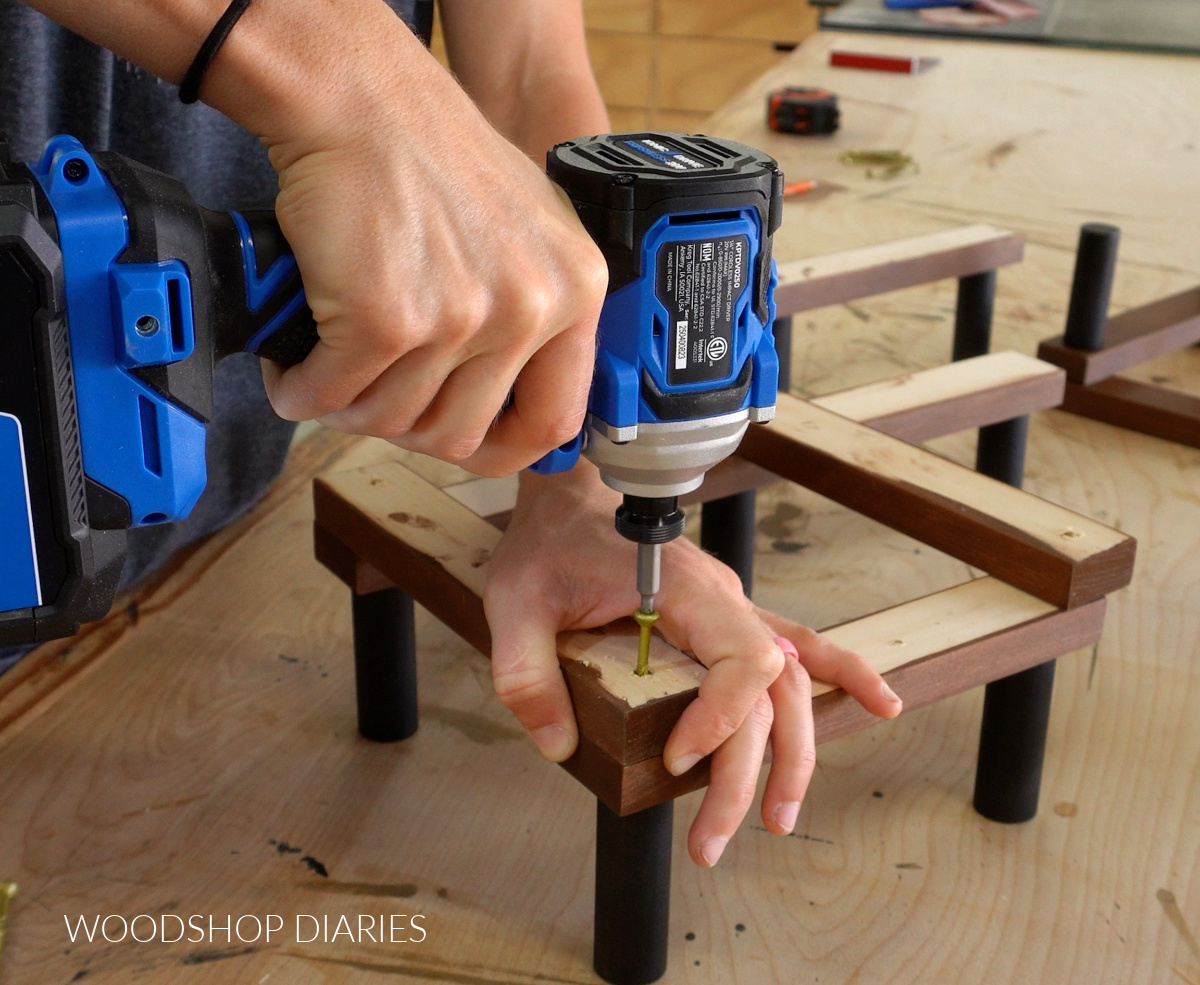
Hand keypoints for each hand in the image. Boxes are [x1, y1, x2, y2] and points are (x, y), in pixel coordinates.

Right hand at [257, 25, 606, 475]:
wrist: (361, 100)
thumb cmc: (431, 157)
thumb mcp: (528, 232)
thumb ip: (535, 312)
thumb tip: (518, 397)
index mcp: (575, 292)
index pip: (556, 420)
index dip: (505, 447)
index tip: (470, 444)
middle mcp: (530, 308)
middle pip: (461, 434)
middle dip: (404, 426)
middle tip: (374, 393)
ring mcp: (462, 317)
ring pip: (392, 421)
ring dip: (347, 406)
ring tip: (330, 369)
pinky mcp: (388, 319)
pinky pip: (334, 394)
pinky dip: (301, 389)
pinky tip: (295, 365)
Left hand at [483, 463, 902, 866]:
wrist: (570, 501)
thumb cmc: (550, 543)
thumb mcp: (515, 605)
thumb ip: (528, 675)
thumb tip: (560, 747)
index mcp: (679, 589)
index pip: (739, 657)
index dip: (722, 718)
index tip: (678, 758)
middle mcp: (721, 597)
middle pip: (768, 688)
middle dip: (750, 771)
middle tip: (714, 838)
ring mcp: (730, 606)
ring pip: (790, 678)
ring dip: (795, 751)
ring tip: (781, 817)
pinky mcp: (727, 617)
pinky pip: (797, 645)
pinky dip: (841, 674)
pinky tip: (879, 704)